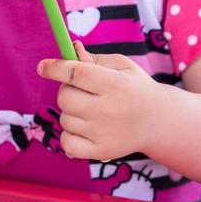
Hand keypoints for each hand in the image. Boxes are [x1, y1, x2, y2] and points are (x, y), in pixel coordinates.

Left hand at [36, 40, 163, 160]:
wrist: (158, 121)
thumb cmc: (134, 87)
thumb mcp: (122, 66)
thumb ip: (94, 60)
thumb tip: (72, 50)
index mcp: (116, 84)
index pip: (77, 73)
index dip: (56, 68)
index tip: (42, 67)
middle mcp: (109, 110)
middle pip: (65, 98)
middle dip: (66, 90)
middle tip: (82, 90)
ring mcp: (104, 134)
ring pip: (64, 119)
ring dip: (71, 112)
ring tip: (91, 110)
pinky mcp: (101, 152)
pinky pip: (67, 143)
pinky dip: (69, 135)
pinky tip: (84, 129)